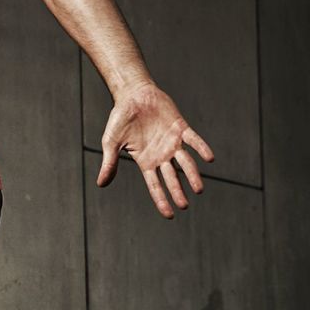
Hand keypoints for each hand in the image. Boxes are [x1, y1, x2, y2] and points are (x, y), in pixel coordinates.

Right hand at [96, 80, 214, 218]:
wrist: (132, 94)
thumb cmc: (120, 119)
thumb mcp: (111, 143)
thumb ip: (110, 163)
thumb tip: (101, 184)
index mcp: (145, 161)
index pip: (155, 185)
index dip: (162, 200)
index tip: (170, 215)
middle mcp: (161, 155)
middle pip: (171, 178)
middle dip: (178, 191)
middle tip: (184, 206)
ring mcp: (172, 142)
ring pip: (185, 163)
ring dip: (192, 175)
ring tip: (199, 189)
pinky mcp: (180, 127)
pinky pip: (193, 140)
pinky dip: (201, 148)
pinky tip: (209, 159)